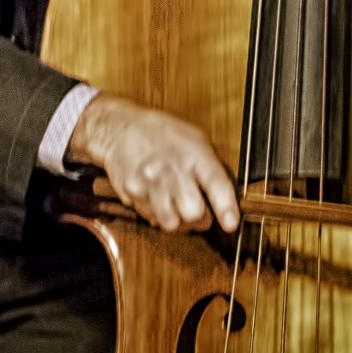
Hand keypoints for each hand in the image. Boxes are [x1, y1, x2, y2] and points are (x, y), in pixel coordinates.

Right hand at [66, 94, 239, 232]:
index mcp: (193, 153)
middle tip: (201, 212)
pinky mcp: (133, 195)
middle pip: (194, 213)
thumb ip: (211, 167)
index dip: (226, 209)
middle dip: (202, 219)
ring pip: (172, 223)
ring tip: (179, 207)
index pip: (215, 185)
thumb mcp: (196, 139)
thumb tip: (228, 197)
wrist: (120, 128)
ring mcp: (150, 184)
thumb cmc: (162, 133)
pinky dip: (160, 216)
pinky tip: (161, 200)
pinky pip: (153, 219)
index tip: (231, 224)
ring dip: (180, 221)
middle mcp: (171, 170)